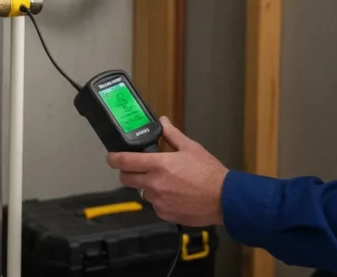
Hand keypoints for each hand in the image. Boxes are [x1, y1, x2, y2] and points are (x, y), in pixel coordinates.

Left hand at [107, 116, 228, 226]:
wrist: (225, 199)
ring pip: (141, 192)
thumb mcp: (191, 148)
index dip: (113, 158)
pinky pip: (155, 205)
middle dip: (128, 172)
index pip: (125, 161)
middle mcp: (154, 184)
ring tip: (165, 181)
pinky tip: (174, 195)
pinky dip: (159, 200)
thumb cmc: (209, 173)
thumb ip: (172, 135)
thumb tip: (163, 122)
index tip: (111, 157)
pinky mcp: (165, 214)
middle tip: (137, 168)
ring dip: (146, 186)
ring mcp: (158, 201)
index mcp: (158, 165)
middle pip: (126, 179)